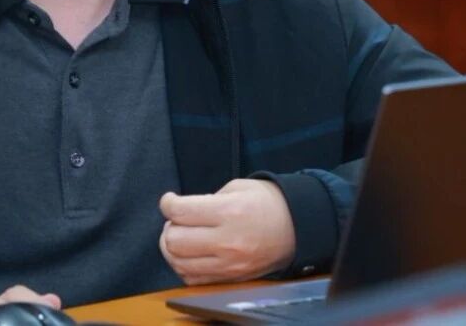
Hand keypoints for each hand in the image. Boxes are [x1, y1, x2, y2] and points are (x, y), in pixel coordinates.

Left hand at [159, 178, 296, 284]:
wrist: (297, 227)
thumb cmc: (268, 203)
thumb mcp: (238, 187)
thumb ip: (207, 199)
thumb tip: (183, 212)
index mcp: (229, 211)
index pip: (180, 212)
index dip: (168, 203)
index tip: (169, 200)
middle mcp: (227, 240)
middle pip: (174, 241)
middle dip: (169, 227)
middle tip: (177, 220)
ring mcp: (229, 263)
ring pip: (179, 264)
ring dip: (173, 248)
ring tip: (181, 236)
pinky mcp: (231, 277)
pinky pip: (193, 279)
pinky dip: (185, 266)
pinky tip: (190, 254)